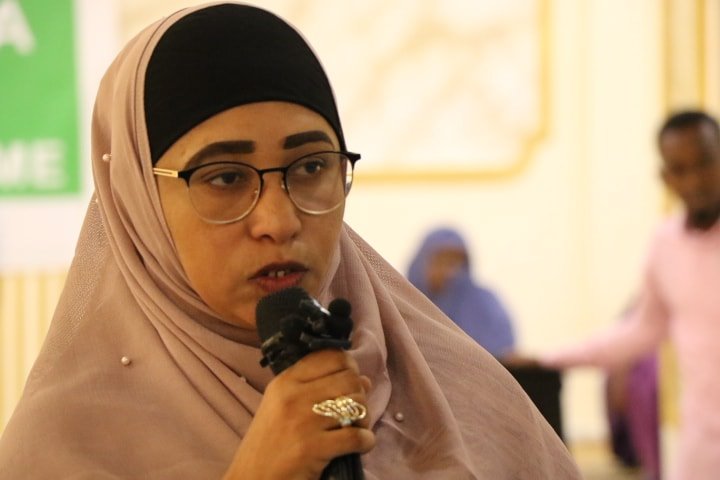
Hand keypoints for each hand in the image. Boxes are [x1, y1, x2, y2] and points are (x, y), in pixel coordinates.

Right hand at [223, 349, 374, 479]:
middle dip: (359, 395)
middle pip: (349, 379)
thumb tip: (365, 380)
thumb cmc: (269, 441)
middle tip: (354, 412)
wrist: (252, 478)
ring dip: (364, 419)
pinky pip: (357, 436)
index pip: (331, 356)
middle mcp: (294, 395)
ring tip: (355, 428)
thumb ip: (320, 388)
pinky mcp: (313, 448)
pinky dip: (366, 441)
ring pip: (356, 405)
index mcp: (286, 380)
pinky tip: (360, 445)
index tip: (349, 384)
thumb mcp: (283, 406)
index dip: (349, 367)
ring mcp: (304, 421)